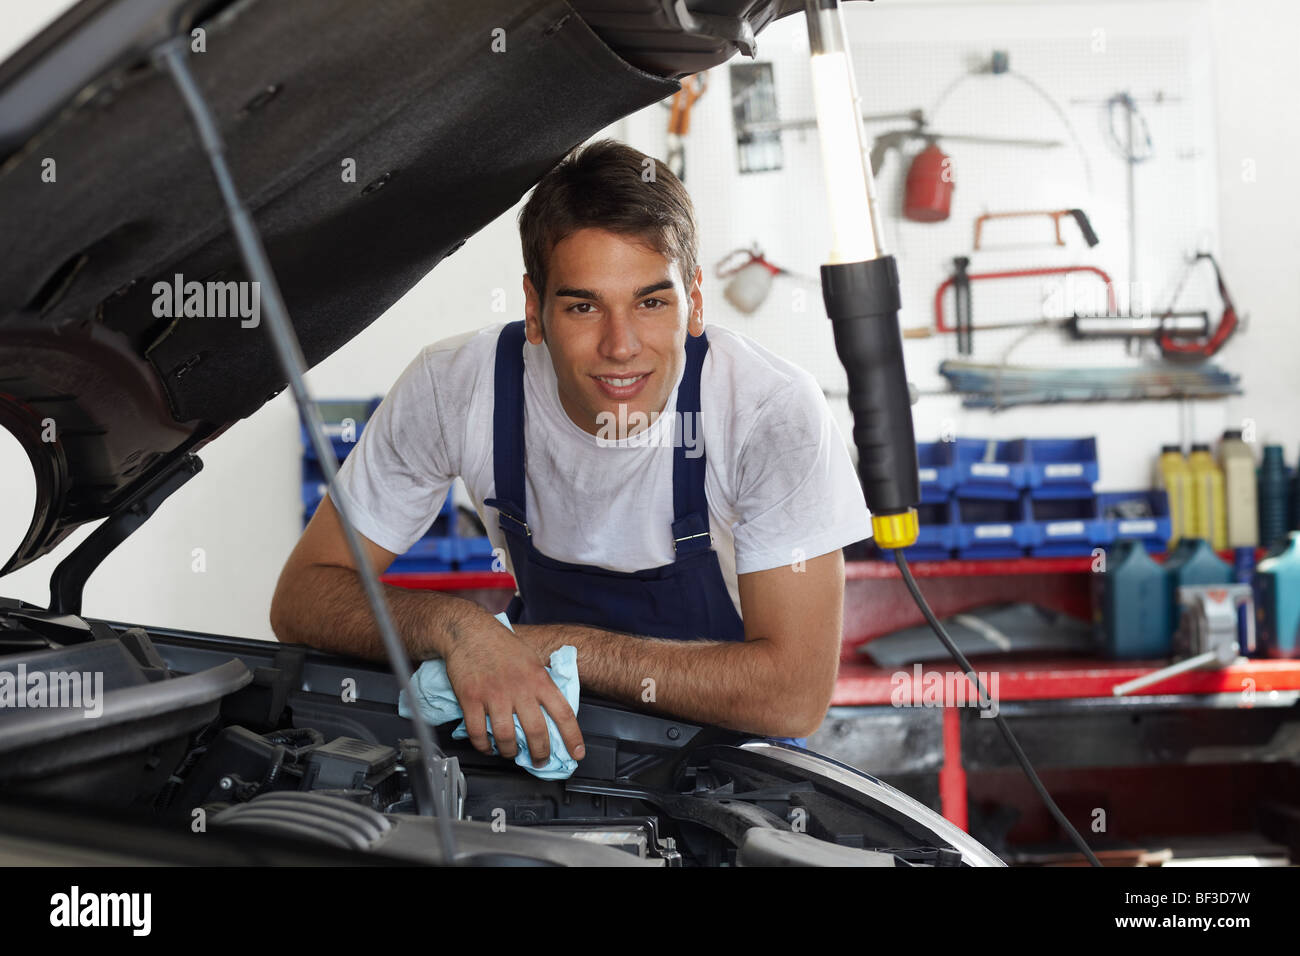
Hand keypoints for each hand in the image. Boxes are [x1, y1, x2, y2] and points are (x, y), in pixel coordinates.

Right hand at [441, 608, 583, 766]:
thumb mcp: (532, 659)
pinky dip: (483, 746)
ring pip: (506, 737)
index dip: (572, 738)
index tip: (577, 754)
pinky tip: (488, 746)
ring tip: (512, 754)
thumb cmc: (501, 644)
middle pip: (536, 732)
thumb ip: (542, 682)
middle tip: (541, 761)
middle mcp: (519, 689)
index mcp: (538, 678)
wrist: (469, 631)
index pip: (563, 713)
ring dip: (511, 752)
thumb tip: (552, 707)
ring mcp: (494, 695)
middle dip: (541, 754)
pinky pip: (478, 733)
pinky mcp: (471, 698)